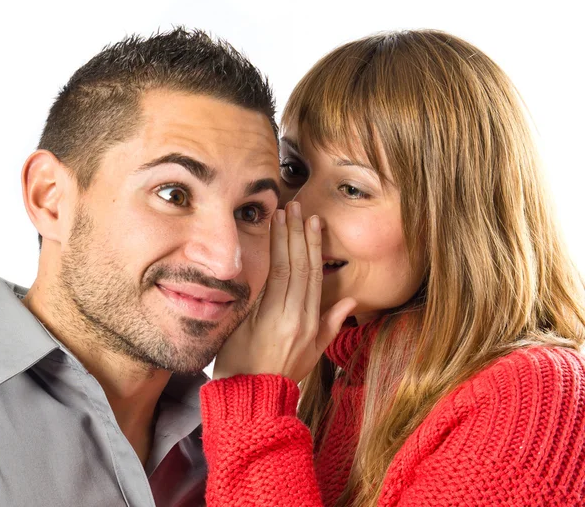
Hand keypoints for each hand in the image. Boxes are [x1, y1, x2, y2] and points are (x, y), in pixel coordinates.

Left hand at [213, 201, 356, 382]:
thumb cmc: (282, 373)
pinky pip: (268, 281)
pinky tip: (270, 237)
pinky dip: (271, 255)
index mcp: (310, 322)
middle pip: (300, 266)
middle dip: (299, 234)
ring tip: (284, 213)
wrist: (251, 395)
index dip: (314, 246)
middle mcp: (297, 315)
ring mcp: (278, 316)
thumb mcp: (313, 353)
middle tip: (297, 206)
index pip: (314, 275)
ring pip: (285, 269)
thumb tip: (350, 300)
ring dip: (285, 238)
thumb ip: (330, 325)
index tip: (313, 222)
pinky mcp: (258, 317)